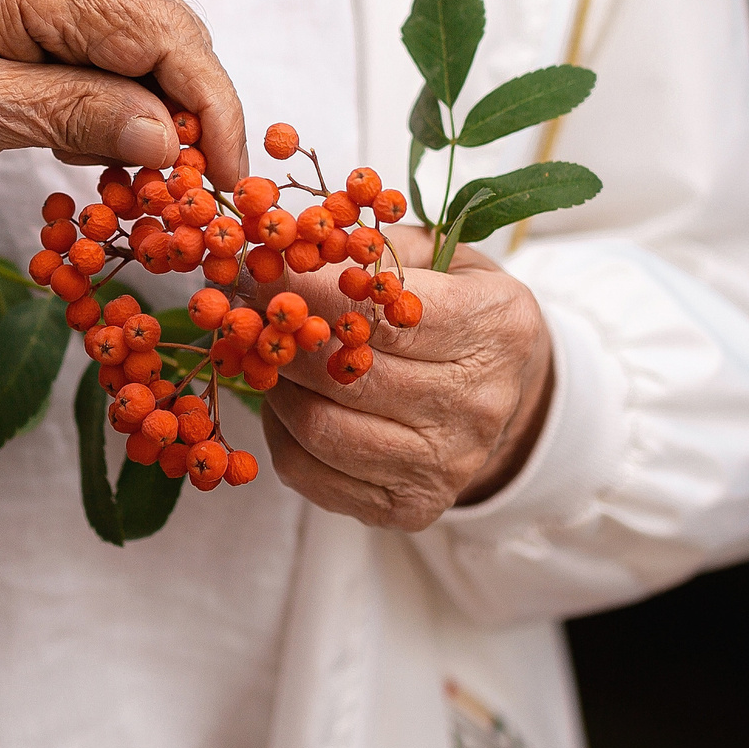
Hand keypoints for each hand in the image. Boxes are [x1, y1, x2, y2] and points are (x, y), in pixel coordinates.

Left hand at [0, 0, 248, 185]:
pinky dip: (125, 93)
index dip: (212, 106)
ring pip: (151, 37)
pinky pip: (115, 39)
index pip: (165, 32)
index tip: (229, 179)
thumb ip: (73, 115)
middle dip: (192, 112)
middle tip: (189, 195)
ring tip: (137, 175)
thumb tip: (169, 138)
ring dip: (160, 107)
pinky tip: (100, 141)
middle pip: (170, 30)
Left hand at [261, 226, 553, 530]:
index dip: (310, 292)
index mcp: (496, 325)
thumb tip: (285, 241)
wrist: (504, 393)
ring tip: (267, 355)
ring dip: (278, 388)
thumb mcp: (438, 257)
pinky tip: (287, 402)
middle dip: (283, 338)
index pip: (382, 313)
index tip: (260, 272)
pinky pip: (314, 474)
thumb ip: (372, 247)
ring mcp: (448, 464)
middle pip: (348, 374)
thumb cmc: (458, 308)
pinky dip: (282, 436)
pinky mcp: (413, 506)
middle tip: (244, 311)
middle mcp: (478, 403)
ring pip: (323, 429)